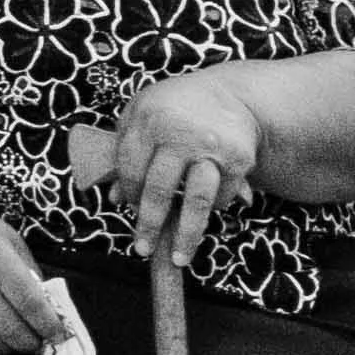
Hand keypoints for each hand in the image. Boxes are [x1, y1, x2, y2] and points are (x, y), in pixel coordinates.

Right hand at [0, 204, 68, 354]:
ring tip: (14, 342)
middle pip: (11, 328)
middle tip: (37, 343)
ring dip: (7, 348)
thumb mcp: (5, 236)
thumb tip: (49, 307)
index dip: (48, 324)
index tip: (58, 335)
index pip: (30, 302)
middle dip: (31, 342)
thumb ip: (29, 269)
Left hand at [102, 68, 262, 265]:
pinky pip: (221, 197)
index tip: (129, 209)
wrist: (230, 95)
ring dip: (186, 235)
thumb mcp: (142, 116)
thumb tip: (116, 198)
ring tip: (178, 258)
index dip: (128, 193)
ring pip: (196, 201)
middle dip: (149, 224)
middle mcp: (178, 133)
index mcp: (147, 119)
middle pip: (158, 189)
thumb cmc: (176, 108)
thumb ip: (125, 151)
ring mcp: (210, 148)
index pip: (130, 167)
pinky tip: (205, 214)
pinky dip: (213, 210)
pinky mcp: (238, 160)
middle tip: (143, 249)